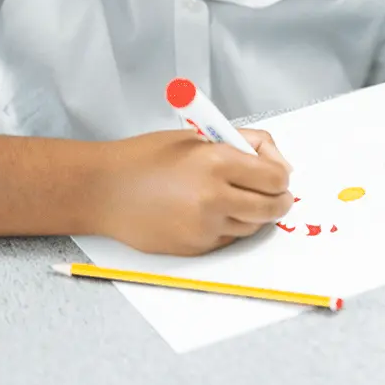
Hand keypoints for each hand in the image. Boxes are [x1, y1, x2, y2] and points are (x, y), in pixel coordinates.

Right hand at [91, 128, 293, 255]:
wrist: (103, 190)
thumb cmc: (148, 157)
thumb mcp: (198, 136)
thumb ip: (244, 144)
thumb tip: (280, 165)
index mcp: (218, 162)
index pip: (276, 178)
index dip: (281, 176)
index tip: (278, 175)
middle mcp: (214, 198)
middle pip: (272, 208)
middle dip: (278, 200)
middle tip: (275, 194)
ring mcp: (204, 227)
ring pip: (253, 226)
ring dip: (253, 214)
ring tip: (236, 199)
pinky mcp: (194, 248)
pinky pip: (228, 239)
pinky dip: (228, 227)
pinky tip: (210, 213)